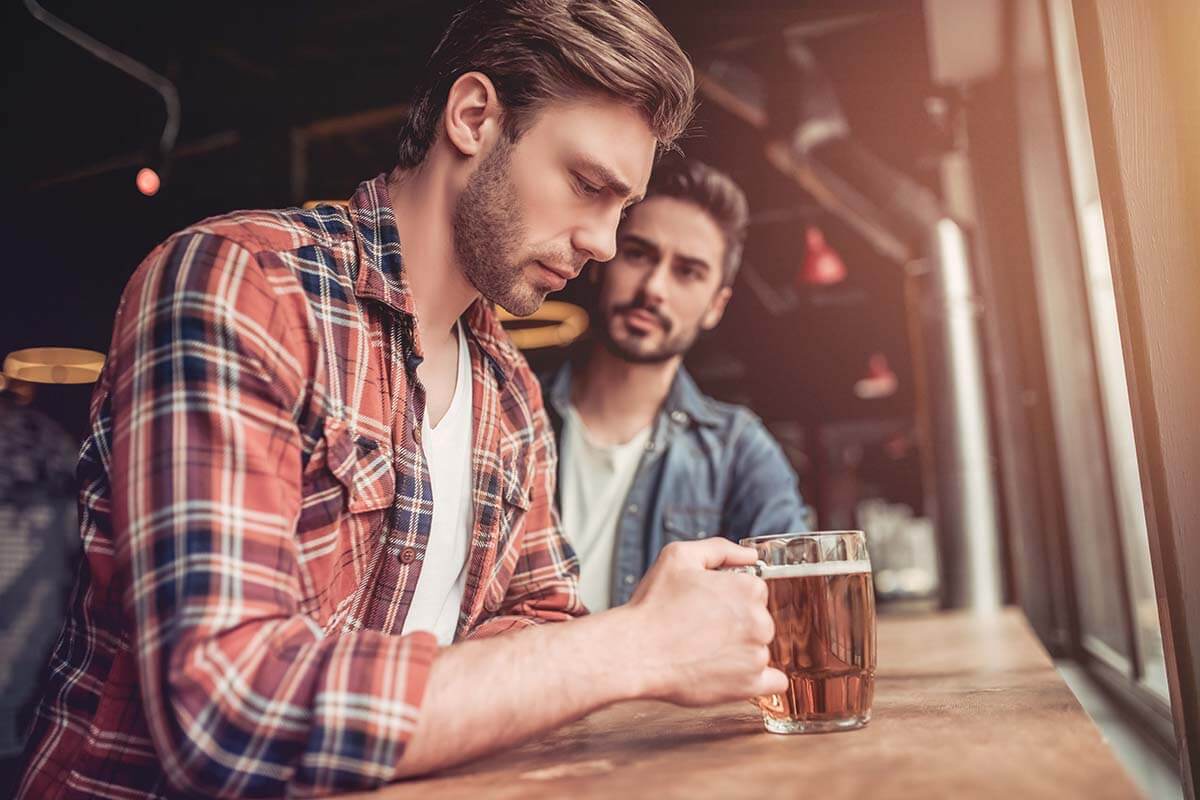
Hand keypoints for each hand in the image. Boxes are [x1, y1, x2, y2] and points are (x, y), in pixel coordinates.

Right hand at [623, 538, 786, 705]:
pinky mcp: (749, 685)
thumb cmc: (653, 606)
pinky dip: (759, 680)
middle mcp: (759, 621)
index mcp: (748, 589)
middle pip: (760, 621)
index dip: (731, 598)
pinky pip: (774, 682)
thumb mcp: (679, 557)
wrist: (635, 652)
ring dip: (741, 651)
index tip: (709, 607)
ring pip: (761, 649)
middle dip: (737, 624)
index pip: (755, 592)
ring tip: (705, 652)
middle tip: (703, 630)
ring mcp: (756, 655)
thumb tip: (751, 556)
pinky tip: (734, 675)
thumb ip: (720, 549)